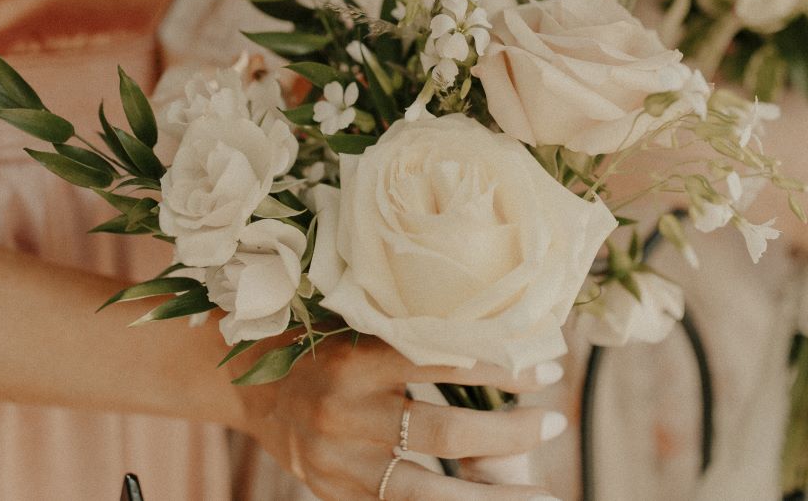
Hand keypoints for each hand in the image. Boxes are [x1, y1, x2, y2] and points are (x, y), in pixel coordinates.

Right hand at [238, 336, 564, 500]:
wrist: (253, 389)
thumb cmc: (320, 341)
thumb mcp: (361, 325)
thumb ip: (414, 330)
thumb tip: (503, 324)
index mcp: (355, 359)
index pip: (443, 363)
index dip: (502, 369)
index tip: (548, 370)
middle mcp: (344, 413)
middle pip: (443, 429)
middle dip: (508, 432)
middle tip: (555, 424)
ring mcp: (339, 463)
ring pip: (428, 488)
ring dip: (491, 496)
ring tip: (542, 496)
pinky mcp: (337, 494)